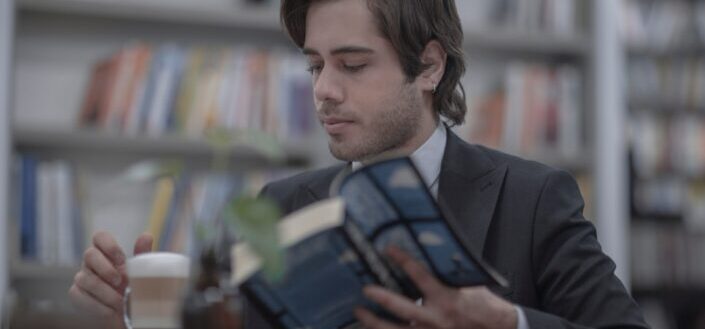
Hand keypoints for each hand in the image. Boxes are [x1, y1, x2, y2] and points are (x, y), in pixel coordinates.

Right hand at [68, 231, 152, 328]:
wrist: (126, 315)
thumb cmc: (132, 290)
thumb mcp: (140, 273)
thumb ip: (142, 254)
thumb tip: (146, 236)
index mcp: (107, 253)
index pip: (100, 237)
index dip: (109, 246)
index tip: (122, 260)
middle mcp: (92, 263)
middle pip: (89, 254)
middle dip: (106, 269)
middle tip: (119, 282)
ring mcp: (82, 278)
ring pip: (84, 278)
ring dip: (104, 291)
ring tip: (119, 301)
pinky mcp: (76, 294)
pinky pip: (77, 294)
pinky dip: (96, 304)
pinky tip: (109, 310)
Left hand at [355, 247, 516, 328]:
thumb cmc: (483, 306)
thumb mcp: (469, 285)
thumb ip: (448, 275)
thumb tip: (430, 256)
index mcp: (448, 298)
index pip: (420, 275)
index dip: (403, 260)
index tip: (388, 249)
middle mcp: (437, 319)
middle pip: (401, 308)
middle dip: (380, 298)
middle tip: (365, 289)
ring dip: (374, 322)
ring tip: (359, 312)